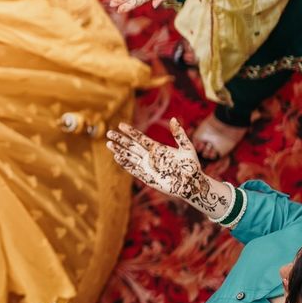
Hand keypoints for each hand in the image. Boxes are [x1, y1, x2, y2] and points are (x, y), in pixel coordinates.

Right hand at [106, 119, 228, 214]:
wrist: (193, 183)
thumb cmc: (191, 166)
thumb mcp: (186, 147)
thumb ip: (179, 134)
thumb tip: (173, 119)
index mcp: (157, 148)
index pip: (140, 138)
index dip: (130, 131)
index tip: (120, 125)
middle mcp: (150, 156)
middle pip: (131, 146)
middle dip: (120, 140)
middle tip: (109, 133)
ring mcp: (148, 167)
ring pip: (130, 157)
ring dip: (119, 150)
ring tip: (108, 144)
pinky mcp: (147, 177)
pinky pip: (133, 169)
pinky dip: (125, 164)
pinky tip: (117, 157)